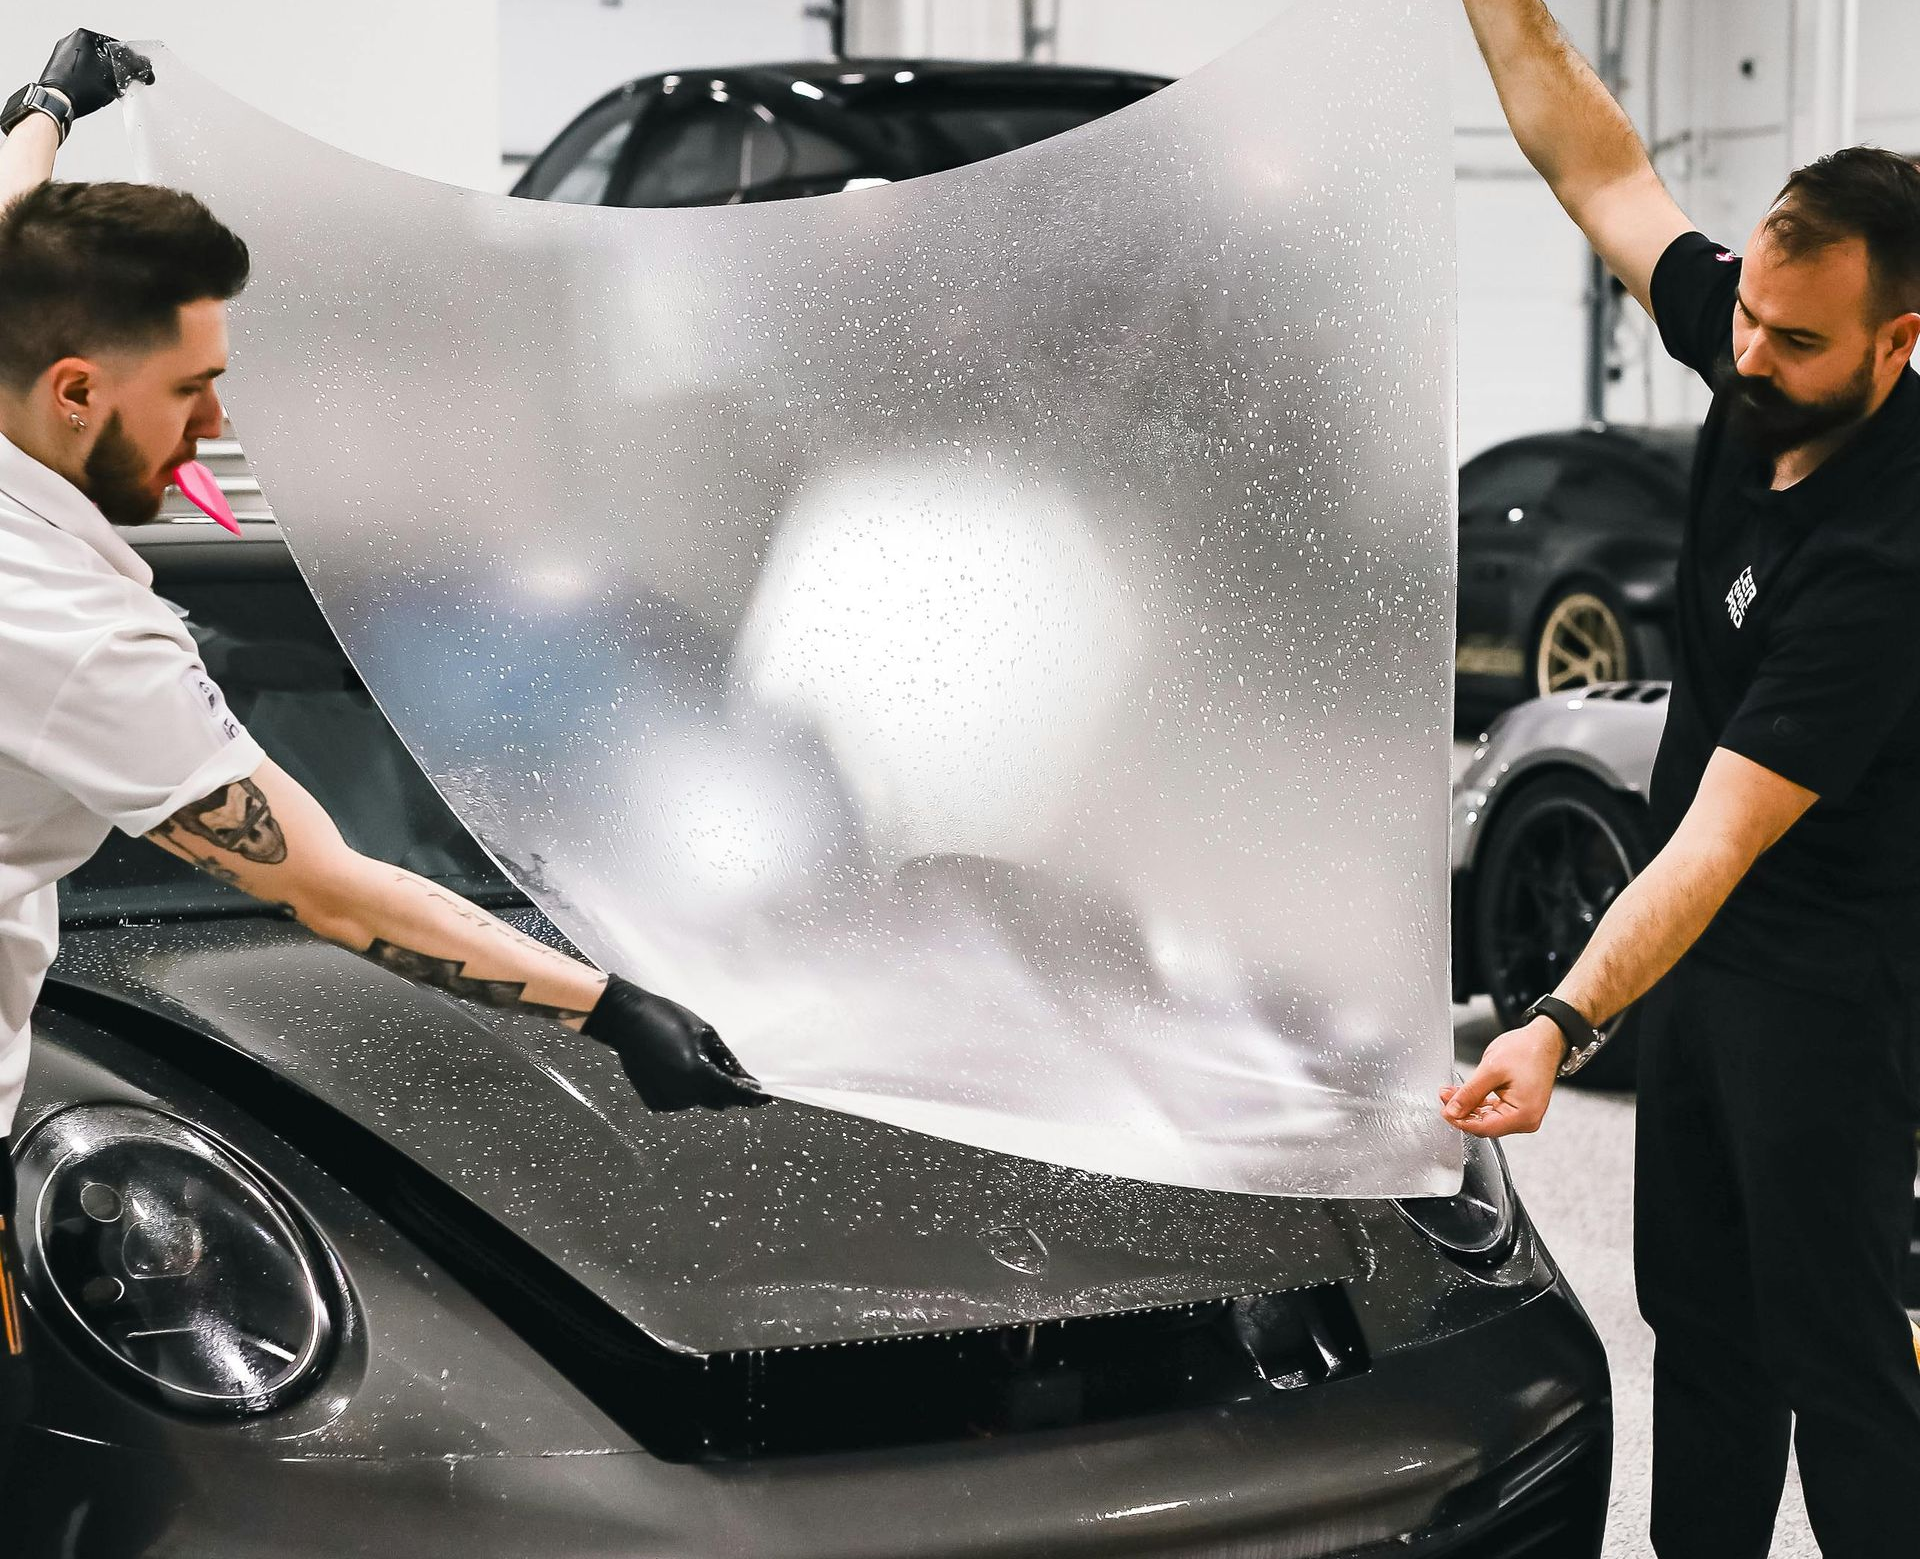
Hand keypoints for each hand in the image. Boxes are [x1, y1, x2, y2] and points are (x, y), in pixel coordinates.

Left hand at [36, 29, 152, 119]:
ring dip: (103, 76)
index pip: (117, 46)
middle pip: (105, 55)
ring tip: (105, 89)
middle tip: (121, 83)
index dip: (130, 62)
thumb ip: (134, 68)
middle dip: (115, 70)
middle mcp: (70, 41)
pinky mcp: (58, 68)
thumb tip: (145, 67)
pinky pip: (82, 72)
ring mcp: (62, 54)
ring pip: (94, 64)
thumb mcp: (115, 76)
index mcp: (83, 36)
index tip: (135, 73)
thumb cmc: (80, 87)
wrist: (56, 102)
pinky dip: (90, 80)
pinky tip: (93, 91)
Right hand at [582, 975, 767, 1111]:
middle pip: (719, 1100)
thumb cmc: (669, 1019)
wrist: (627, 1021)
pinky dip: (686, 1090)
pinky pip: (682, 1101)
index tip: (766, 1097)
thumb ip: (727, 1061)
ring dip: (706, 1089)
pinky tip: (677, 1068)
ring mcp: (668, 1101)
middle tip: (726, 1067)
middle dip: (728, 1089)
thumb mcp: (705, 1033)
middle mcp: (684, 1094)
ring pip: (701, 1101)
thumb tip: (747, 1080)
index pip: (734, 1093)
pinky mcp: (655, 1102)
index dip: (752, 1097)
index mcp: (699, 1075)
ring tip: (692, 1059)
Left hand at [1439, 1016, 1565, 1136]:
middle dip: (1462, 1112)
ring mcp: (1524, 1115)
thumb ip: (1470, 1093)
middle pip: (1485, 1125)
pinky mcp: (1519, 1108)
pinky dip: (1478, 1104)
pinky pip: (1494, 1111)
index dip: (1460, 1120)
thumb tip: (1453, 1111)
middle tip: (1444, 1097)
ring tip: (1450, 1093)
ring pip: (1487, 1118)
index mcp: (1524, 1115)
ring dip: (1468, 1107)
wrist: (1544, 1040)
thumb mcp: (1491, 1069)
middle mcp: (1527, 1120)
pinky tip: (1464, 1094)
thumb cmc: (1526, 1051)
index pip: (1484, 1128)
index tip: (1444, 1111)